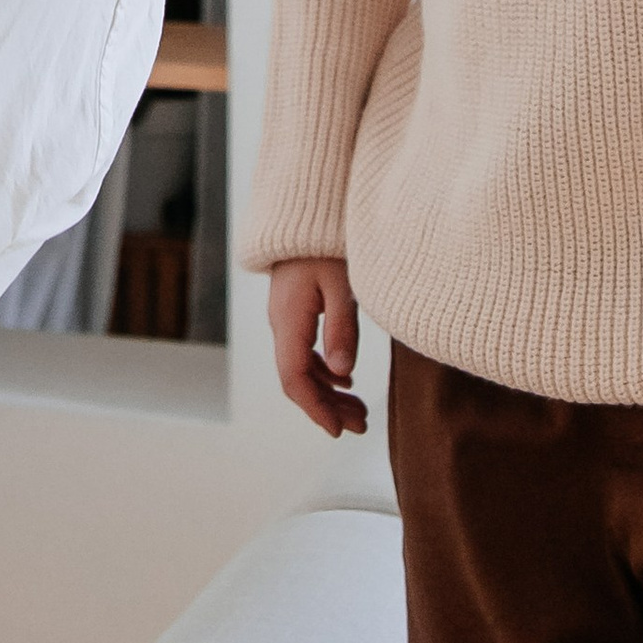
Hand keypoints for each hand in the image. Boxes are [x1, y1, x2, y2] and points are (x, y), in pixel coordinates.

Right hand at [268, 254, 366, 435]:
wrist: (304, 210)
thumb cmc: (324, 243)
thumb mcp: (340, 285)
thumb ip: (341, 328)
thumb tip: (342, 373)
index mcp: (288, 321)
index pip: (295, 379)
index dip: (316, 408)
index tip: (339, 431)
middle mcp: (281, 324)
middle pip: (298, 380)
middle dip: (327, 407)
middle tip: (362, 425)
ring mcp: (284, 318)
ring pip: (301, 368)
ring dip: (328, 392)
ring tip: (360, 410)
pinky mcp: (293, 311)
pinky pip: (303, 352)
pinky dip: (324, 372)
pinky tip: (345, 379)